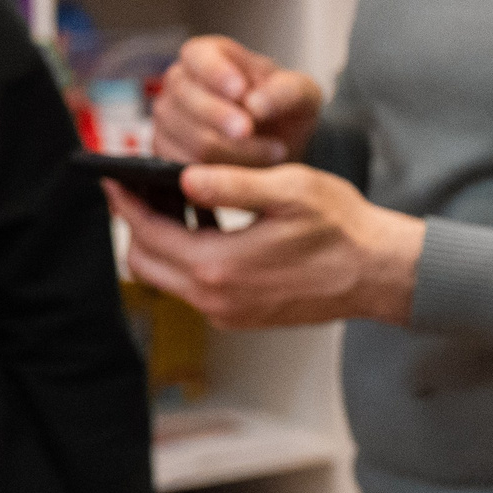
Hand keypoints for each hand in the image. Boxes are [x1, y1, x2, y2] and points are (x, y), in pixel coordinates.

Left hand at [107, 162, 422, 327]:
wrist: (379, 274)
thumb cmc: (343, 229)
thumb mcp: (290, 191)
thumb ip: (232, 184)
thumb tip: (183, 177)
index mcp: (220, 267)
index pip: (148, 234)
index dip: (126, 203)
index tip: (113, 177)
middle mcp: (216, 299)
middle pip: (145, 263)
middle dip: (137, 224)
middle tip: (142, 187)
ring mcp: (228, 313)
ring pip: (168, 278)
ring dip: (163, 241)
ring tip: (177, 201)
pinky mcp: (243, 316)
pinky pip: (196, 287)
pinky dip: (189, 257)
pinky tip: (211, 227)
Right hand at [152, 34, 322, 165]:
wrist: (280, 142)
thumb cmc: (284, 108)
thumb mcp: (301, 93)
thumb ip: (285, 92)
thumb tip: (254, 105)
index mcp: (208, 55)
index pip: (198, 56)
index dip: (216, 73)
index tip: (240, 91)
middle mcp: (180, 82)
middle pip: (188, 100)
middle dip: (223, 119)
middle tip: (251, 131)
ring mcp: (168, 117)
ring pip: (190, 137)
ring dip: (234, 151)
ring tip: (272, 152)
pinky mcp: (166, 151)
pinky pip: (185, 165)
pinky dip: (221, 172)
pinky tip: (250, 170)